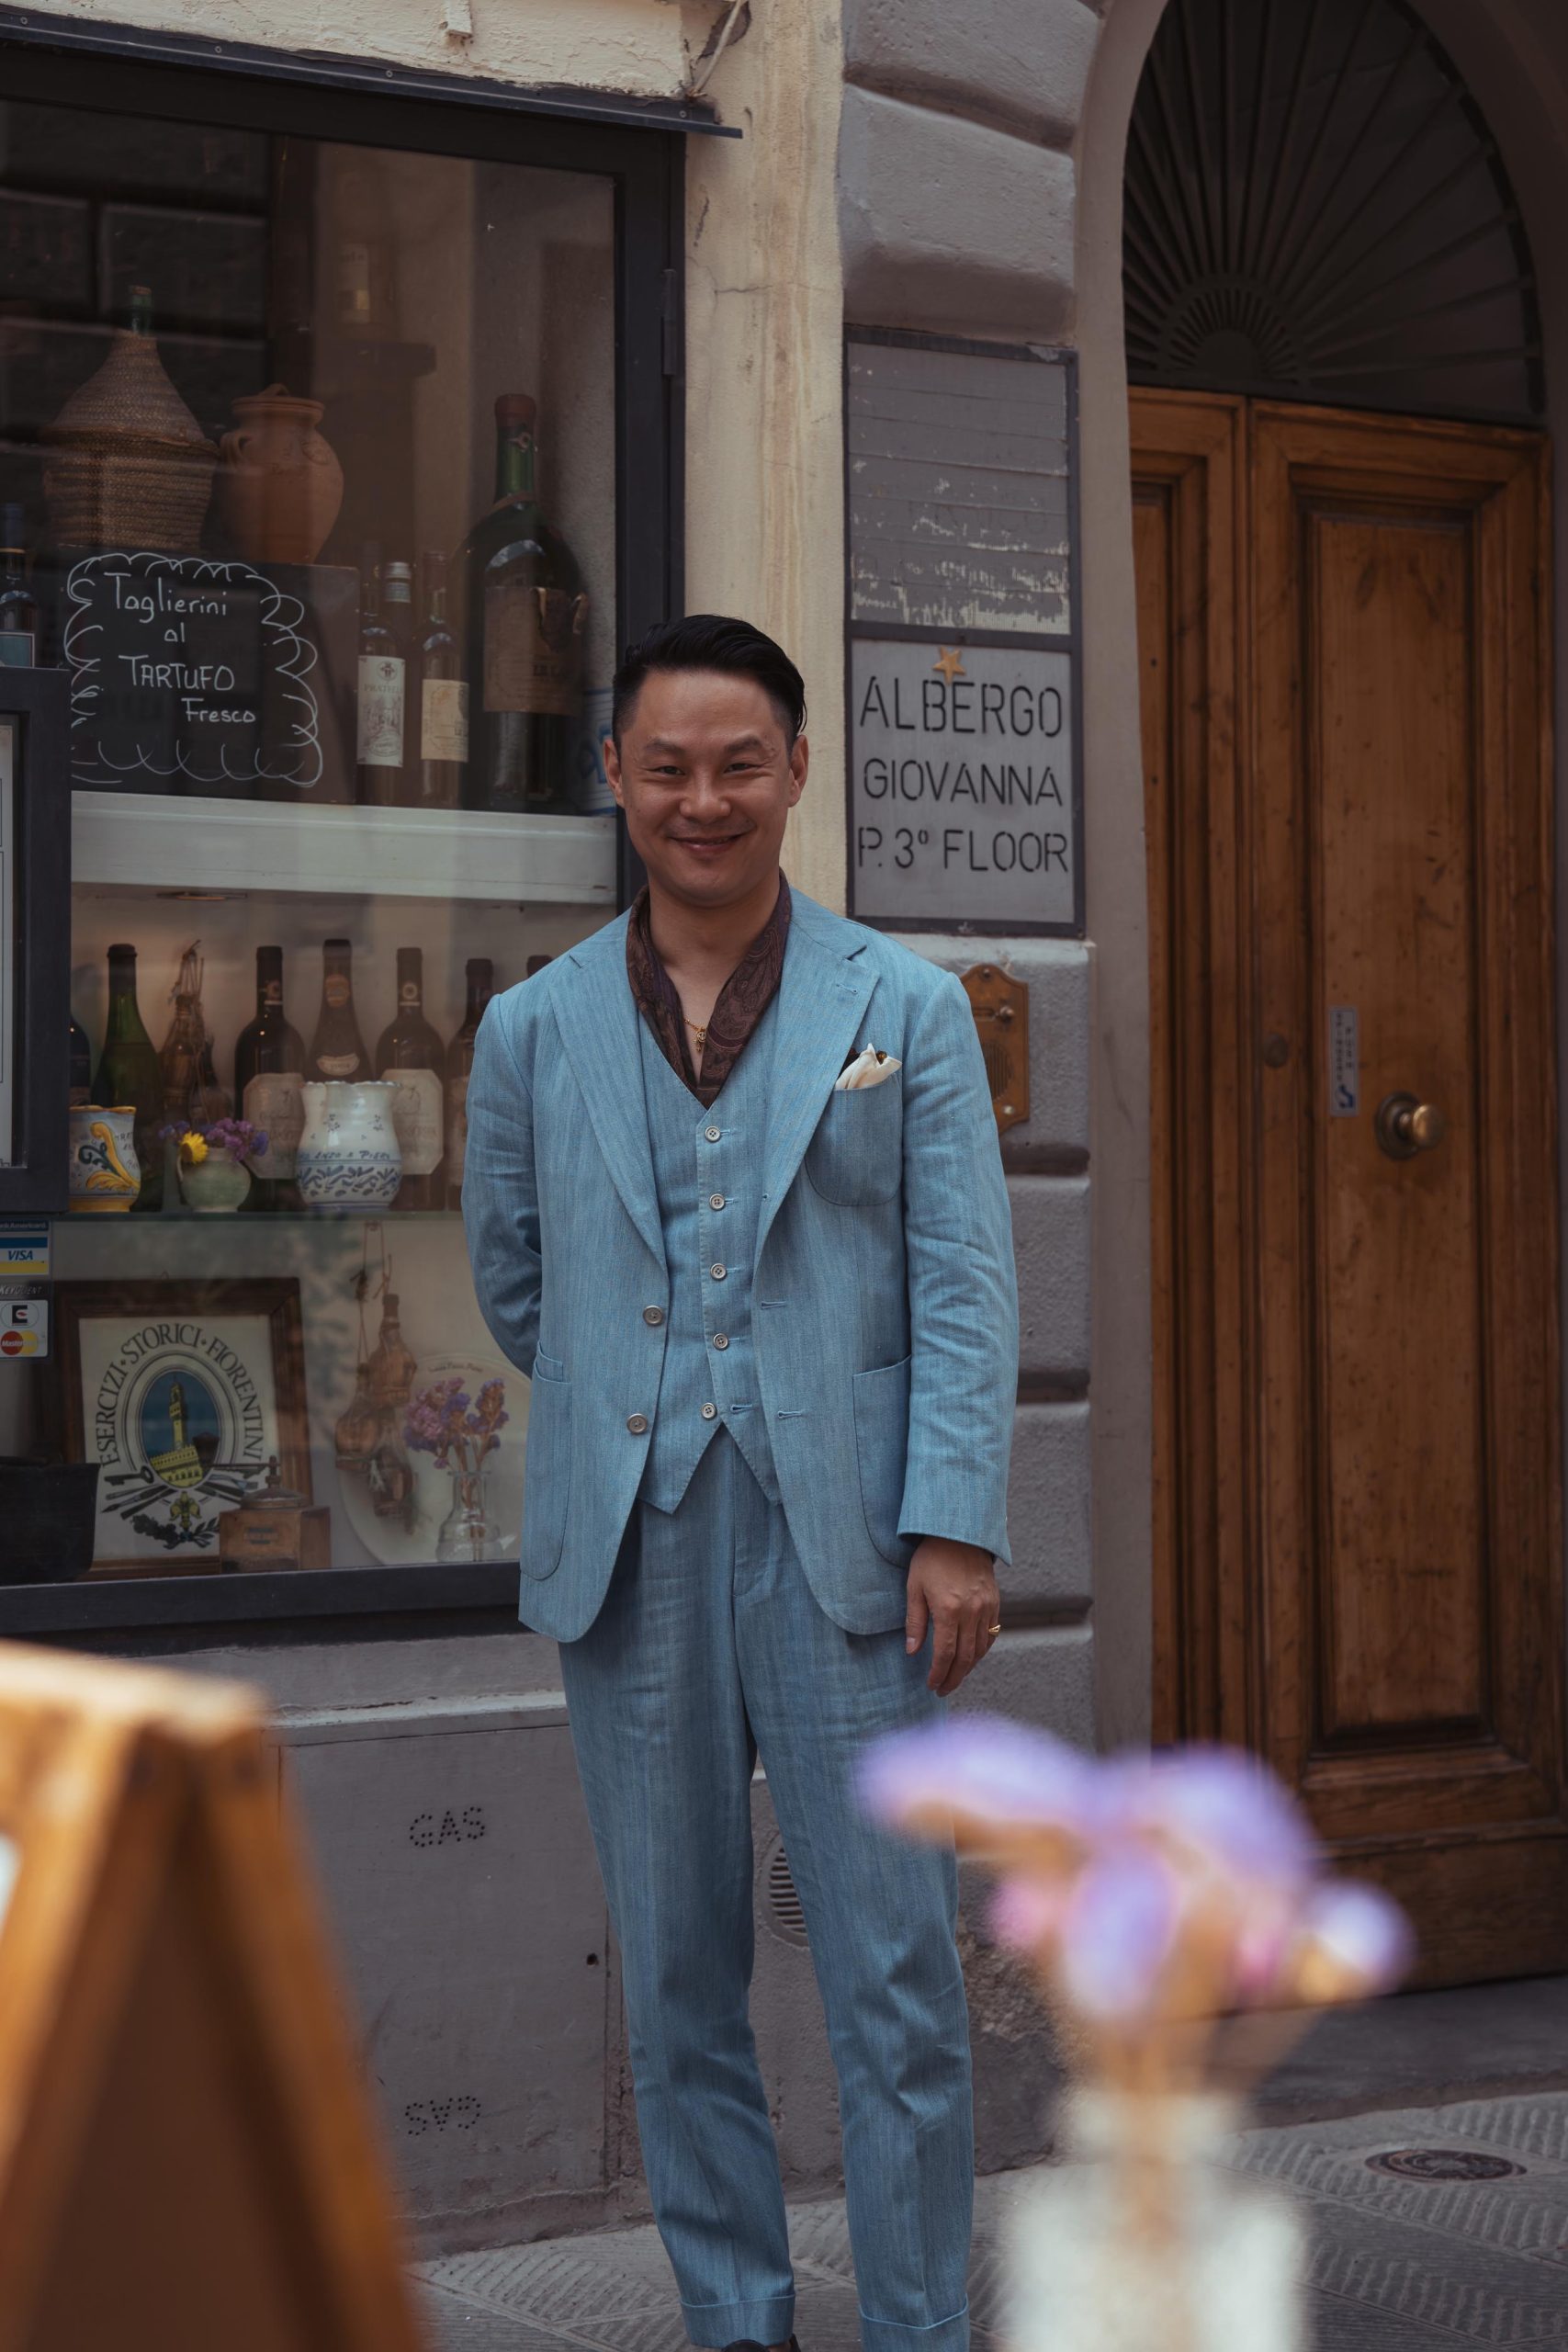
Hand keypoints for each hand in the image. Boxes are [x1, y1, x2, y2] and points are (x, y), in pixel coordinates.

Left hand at [905, 1538, 1001, 1695]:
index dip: (938, 1674)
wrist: (960, 1533)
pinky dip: (982, 1650)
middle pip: (965, 1657)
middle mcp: (972, 1612)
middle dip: (953, 1678)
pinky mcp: (995, 1602)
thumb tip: (912, 1651)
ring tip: (955, 1677)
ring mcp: (987, 1608)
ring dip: (968, 1668)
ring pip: (980, 1649)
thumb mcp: (914, 1587)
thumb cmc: (932, 1558)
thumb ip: (915, 1621)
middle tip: (943, 1690)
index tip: (931, 1685)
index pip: (945, 1654)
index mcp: (949, 1610)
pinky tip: (971, 1656)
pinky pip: (992, 1634)